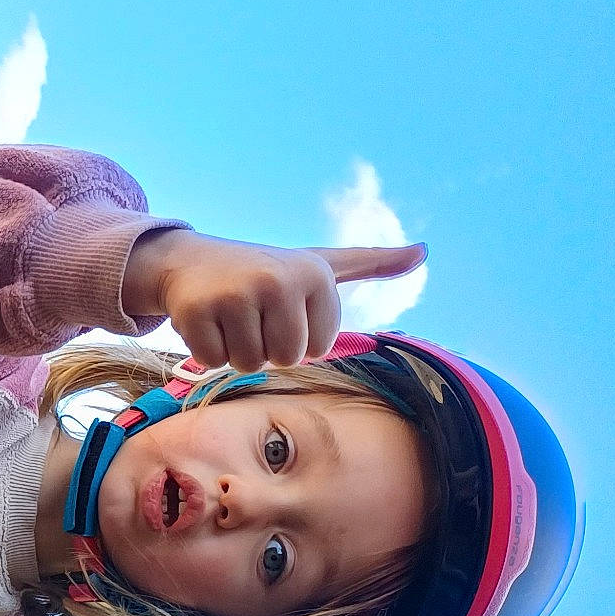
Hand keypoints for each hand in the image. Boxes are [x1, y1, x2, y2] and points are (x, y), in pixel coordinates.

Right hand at [123, 229, 426, 370]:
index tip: (280, 309)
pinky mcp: (196, 310)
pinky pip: (212, 360)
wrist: (191, 261)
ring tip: (229, 318)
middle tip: (251, 317)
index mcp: (314, 274)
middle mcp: (277, 280)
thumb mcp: (319, 265)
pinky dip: (206, 349)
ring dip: (236, 350)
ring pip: (248, 363)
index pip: (317, 349)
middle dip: (266, 347)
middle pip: (285, 358)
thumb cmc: (264, 272)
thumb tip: (423, 251)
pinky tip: (205, 321)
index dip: (295, 338)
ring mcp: (234, 294)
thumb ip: (371, 263)